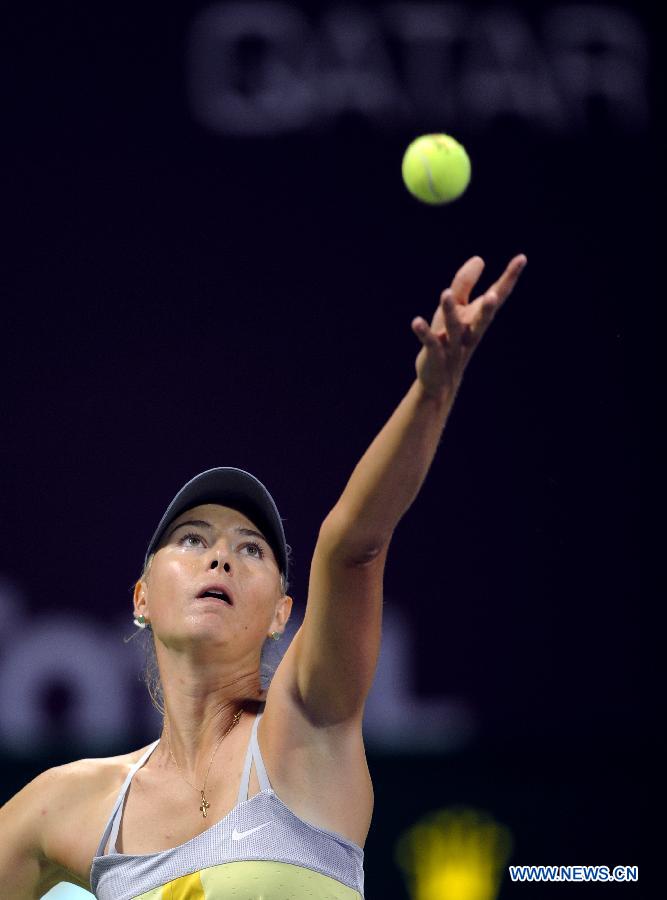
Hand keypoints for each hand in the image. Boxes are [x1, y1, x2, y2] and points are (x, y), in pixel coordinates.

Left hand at [412, 254, 526, 397]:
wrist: (439, 380)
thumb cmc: (450, 339)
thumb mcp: (457, 310)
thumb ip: (465, 284)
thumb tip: (479, 259)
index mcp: (478, 319)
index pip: (497, 296)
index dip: (510, 278)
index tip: (522, 258)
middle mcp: (470, 333)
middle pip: (482, 319)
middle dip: (487, 308)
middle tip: (493, 295)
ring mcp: (453, 346)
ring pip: (454, 328)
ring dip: (450, 311)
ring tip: (446, 293)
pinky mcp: (434, 356)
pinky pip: (430, 343)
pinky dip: (424, 333)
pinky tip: (416, 321)